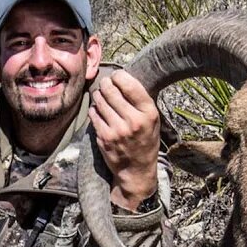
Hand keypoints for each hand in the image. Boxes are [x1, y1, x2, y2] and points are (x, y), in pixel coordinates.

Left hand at [89, 71, 159, 210]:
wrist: (136, 170)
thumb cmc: (145, 141)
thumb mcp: (153, 121)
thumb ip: (141, 102)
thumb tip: (123, 77)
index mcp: (148, 113)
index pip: (130, 85)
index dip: (119, 76)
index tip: (117, 76)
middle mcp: (133, 121)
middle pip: (111, 90)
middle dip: (106, 84)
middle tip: (106, 84)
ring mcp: (117, 130)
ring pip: (100, 100)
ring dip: (99, 95)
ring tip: (102, 96)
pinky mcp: (104, 137)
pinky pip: (94, 114)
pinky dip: (95, 109)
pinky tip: (99, 111)